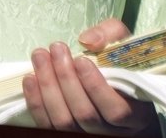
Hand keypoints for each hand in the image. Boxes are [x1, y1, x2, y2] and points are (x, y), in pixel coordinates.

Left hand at [22, 19, 160, 134]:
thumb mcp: (124, 46)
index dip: (96, 87)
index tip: (81, 59)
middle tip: (56, 48)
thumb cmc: (122, 68)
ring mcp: (87, 136)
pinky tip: (30, 78)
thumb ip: (111, 36)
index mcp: (135, 115)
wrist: (114, 90)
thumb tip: (88, 40)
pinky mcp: (64, 135)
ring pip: (64, 121)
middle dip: (66, 78)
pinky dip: (36, 102)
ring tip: (40, 56)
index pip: (116, 111)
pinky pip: (47, 125)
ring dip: (48, 86)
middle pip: (85, 114)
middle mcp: (111, 132)